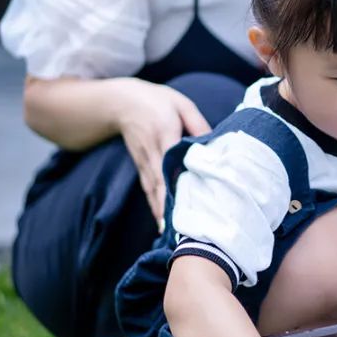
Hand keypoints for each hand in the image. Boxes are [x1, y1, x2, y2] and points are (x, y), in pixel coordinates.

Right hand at [113, 79, 210, 225]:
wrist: (121, 102)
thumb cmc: (157, 101)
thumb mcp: (181, 104)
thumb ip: (198, 123)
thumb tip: (214, 142)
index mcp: (164, 133)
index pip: (172, 160)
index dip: (178, 180)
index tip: (188, 200)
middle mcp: (152, 151)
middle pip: (162, 182)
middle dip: (171, 206)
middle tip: (183, 229)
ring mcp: (144, 162)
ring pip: (154, 190)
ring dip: (163, 212)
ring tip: (174, 235)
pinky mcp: (141, 167)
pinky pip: (148, 189)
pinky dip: (155, 207)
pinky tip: (163, 224)